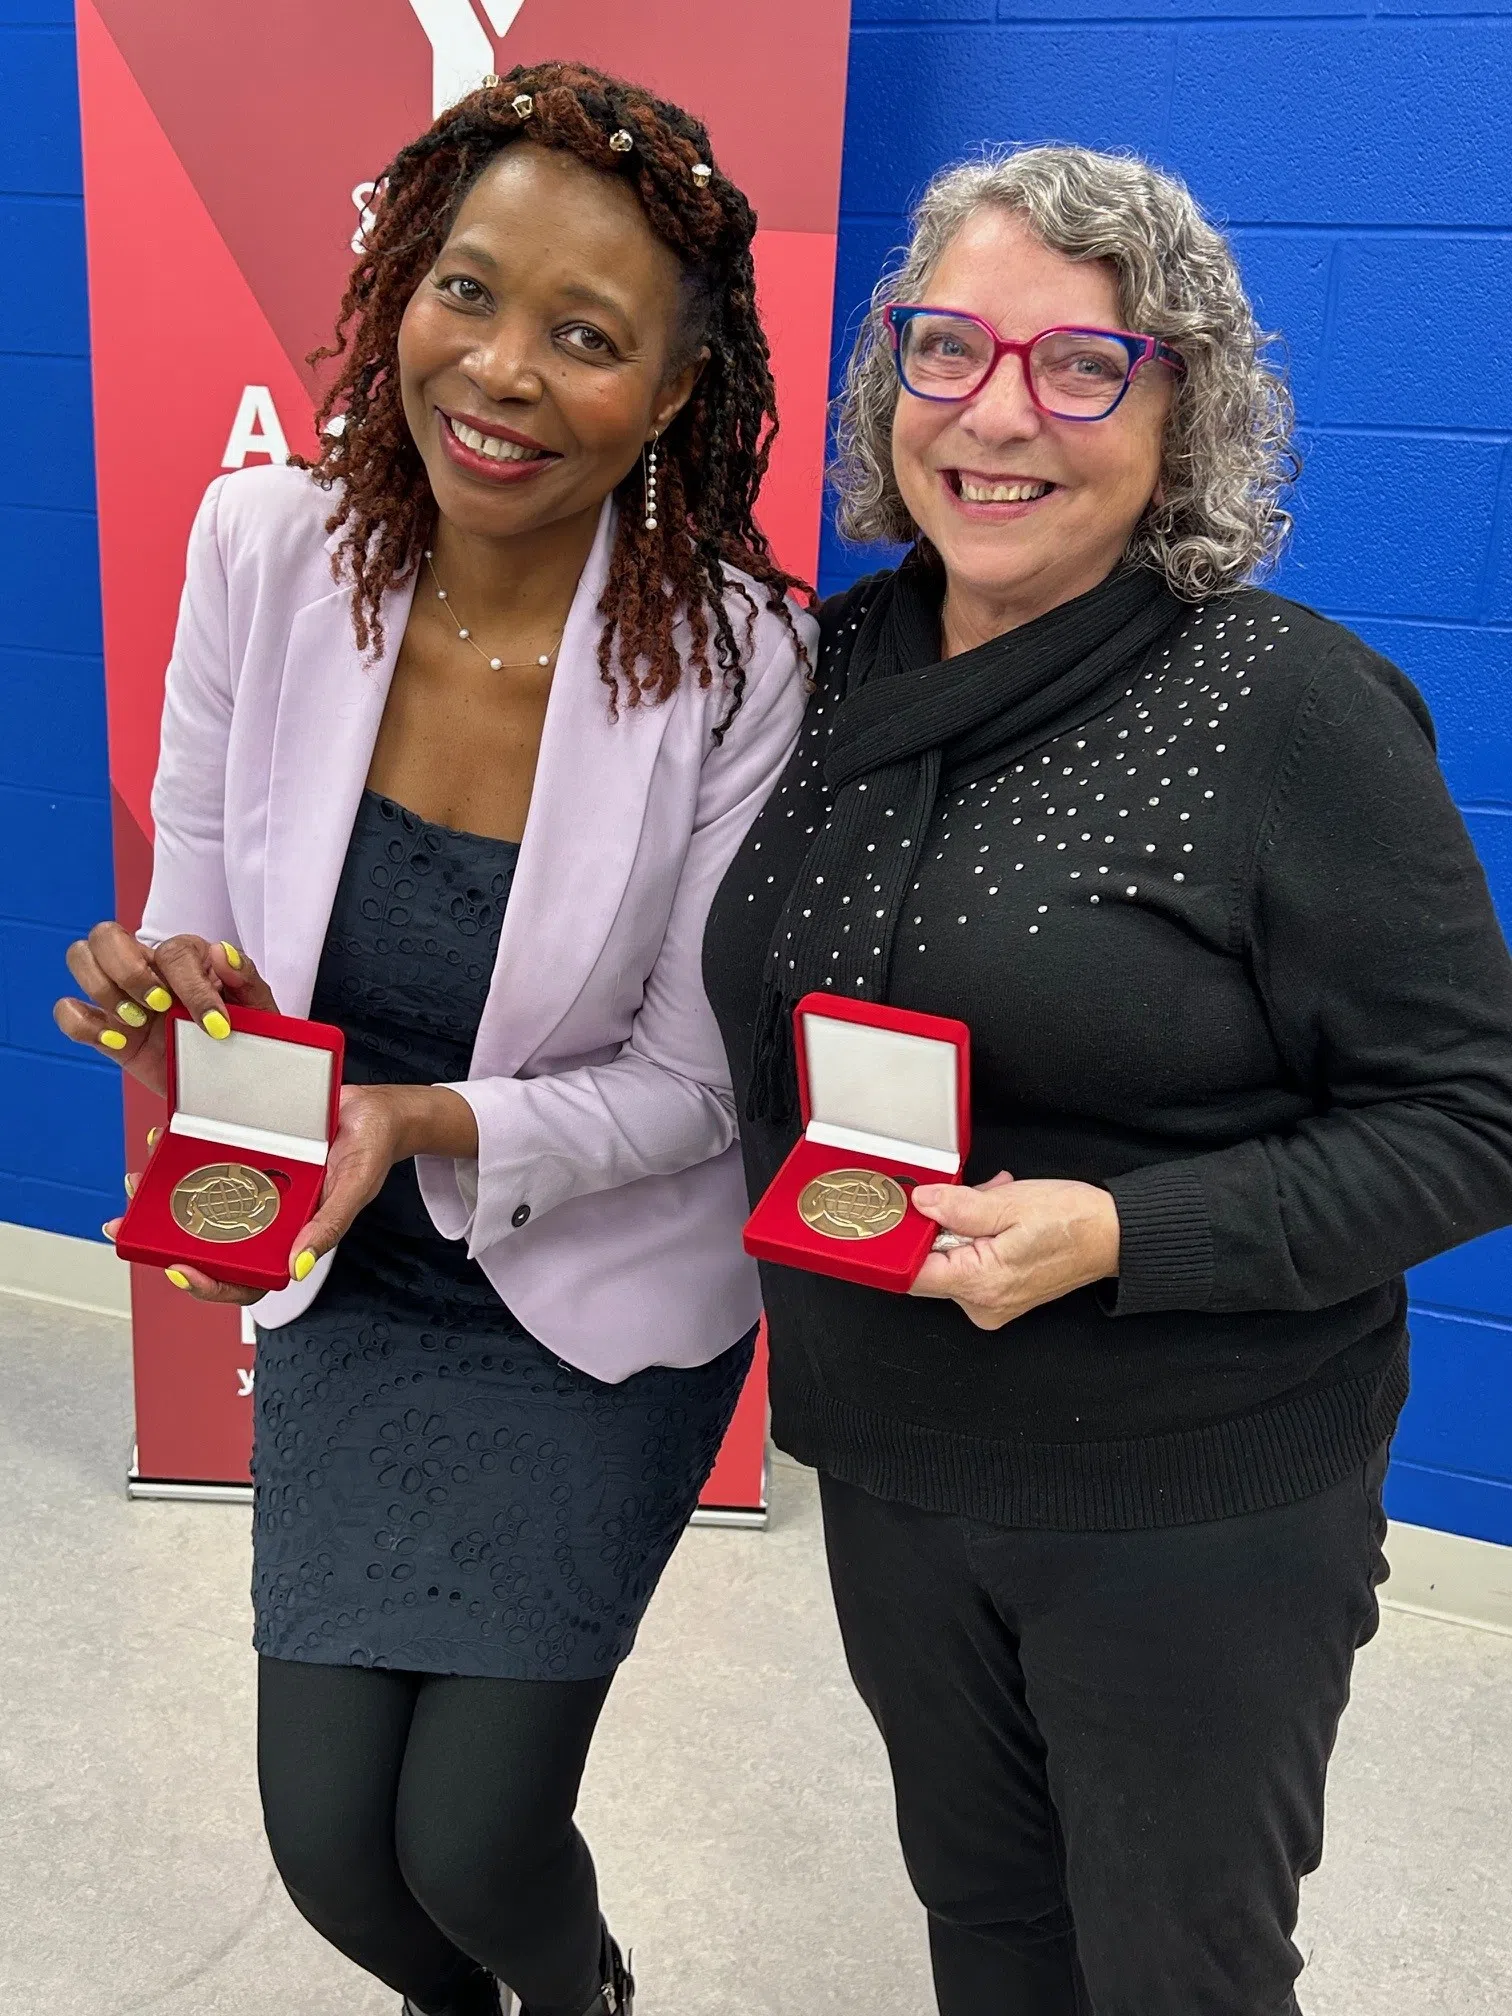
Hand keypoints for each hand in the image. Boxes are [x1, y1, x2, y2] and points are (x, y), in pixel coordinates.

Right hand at [55, 925, 277, 1095]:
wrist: (232, 1083)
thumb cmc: (245, 1037)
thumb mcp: (258, 1009)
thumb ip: (247, 978)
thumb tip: (222, 953)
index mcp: (187, 958)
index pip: (174, 951)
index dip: (192, 986)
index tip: (215, 1025)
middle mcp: (147, 969)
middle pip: (106, 936)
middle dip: (129, 972)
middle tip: (160, 1007)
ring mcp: (121, 997)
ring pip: (81, 959)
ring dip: (104, 990)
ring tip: (138, 1022)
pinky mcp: (105, 1030)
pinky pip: (68, 1011)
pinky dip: (82, 1023)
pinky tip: (117, 1041)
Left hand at [102, 1081, 476, 1305]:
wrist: (376, 1108)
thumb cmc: (371, 1151)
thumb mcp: (355, 1187)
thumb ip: (329, 1226)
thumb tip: (296, 1268)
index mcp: (290, 1236)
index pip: (245, 1277)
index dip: (210, 1284)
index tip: (181, 1271)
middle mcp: (266, 1216)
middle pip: (210, 1244)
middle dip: (164, 1241)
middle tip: (127, 1226)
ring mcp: (253, 1186)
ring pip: (202, 1204)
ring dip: (162, 1199)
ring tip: (136, 1184)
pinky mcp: (247, 1154)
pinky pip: (209, 1161)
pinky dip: (182, 1155)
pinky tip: (164, 1140)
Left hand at [908, 1172, 1120, 1329]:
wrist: (1113, 1236)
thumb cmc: (1073, 1222)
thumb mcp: (1010, 1203)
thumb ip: (958, 1206)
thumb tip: (922, 1202)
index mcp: (981, 1284)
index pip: (912, 1275)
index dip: (902, 1242)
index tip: (902, 1215)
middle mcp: (982, 1304)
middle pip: (930, 1265)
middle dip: (941, 1225)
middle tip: (966, 1197)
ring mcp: (991, 1304)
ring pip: (950, 1260)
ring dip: (963, 1226)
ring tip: (993, 1201)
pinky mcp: (999, 1296)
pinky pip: (970, 1265)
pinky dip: (977, 1238)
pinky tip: (998, 1217)